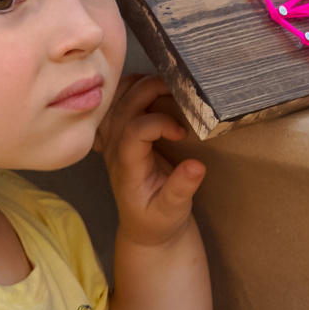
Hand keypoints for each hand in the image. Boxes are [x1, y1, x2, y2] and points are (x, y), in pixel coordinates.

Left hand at [96, 74, 203, 248]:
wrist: (143, 227)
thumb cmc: (158, 219)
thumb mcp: (172, 212)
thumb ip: (180, 190)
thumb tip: (196, 166)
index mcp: (127, 167)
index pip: (133, 132)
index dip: (158, 124)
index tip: (182, 132)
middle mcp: (113, 149)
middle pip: (122, 108)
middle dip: (149, 90)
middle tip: (179, 88)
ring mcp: (111, 140)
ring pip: (115, 100)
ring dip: (138, 84)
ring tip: (167, 82)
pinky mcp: (116, 134)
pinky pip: (115, 103)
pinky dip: (129, 88)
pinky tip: (150, 87)